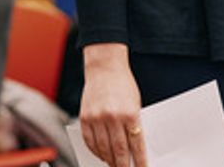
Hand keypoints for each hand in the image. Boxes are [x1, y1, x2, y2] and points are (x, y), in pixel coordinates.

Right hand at [80, 44, 147, 166]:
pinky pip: (89, 141)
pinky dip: (95, 150)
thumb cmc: (123, 84)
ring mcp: (97, 117)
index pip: (136, 144)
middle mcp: (112, 117)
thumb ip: (133, 123)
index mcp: (130, 113)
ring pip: (103, 148)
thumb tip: (133, 147)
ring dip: (109, 160)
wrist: (104, 67)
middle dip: (123, 165)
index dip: (139, 160)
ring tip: (113, 165)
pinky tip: (101, 154)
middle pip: (118, 150)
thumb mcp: (135, 103)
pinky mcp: (85, 117)